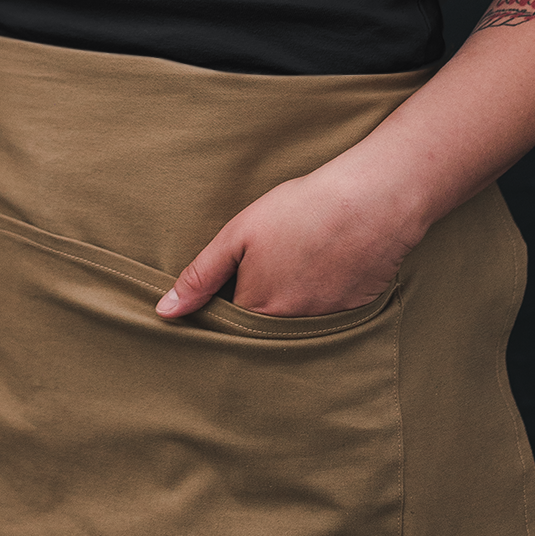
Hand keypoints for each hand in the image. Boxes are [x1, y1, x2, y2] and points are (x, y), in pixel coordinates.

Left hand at [154, 157, 423, 319]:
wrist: (370, 202)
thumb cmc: (300, 210)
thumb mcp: (239, 234)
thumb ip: (201, 275)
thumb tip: (165, 312)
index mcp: (257, 310)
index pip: (228, 325)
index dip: (224, 306)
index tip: (227, 287)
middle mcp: (290, 328)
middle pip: (261, 333)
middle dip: (256, 314)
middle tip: (268, 272)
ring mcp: (325, 324)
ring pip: (295, 329)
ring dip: (290, 309)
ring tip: (298, 269)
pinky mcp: (355, 314)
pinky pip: (328, 322)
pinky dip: (322, 303)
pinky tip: (325, 272)